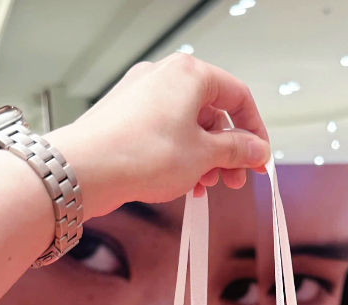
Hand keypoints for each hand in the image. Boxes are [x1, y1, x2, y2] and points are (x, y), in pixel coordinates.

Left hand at [45, 53, 270, 219]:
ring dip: (206, 158)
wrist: (88, 169)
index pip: (238, 96)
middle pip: (213, 113)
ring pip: (190, 126)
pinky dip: (183, 156)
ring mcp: (143, 96)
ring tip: (207, 185)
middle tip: (236, 179)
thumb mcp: (205, 155)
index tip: (259, 157)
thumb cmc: (142, 154)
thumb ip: (237, 150)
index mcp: (189, 75)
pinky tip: (186, 183)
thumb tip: (257, 150)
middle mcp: (164, 77)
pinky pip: (168, 134)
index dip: (255, 131)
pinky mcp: (128, 117)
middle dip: (229, 151)